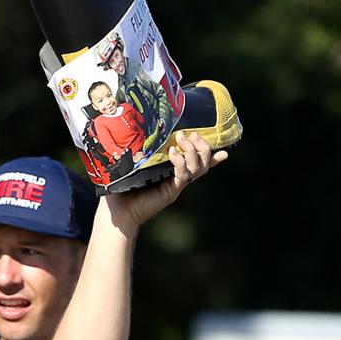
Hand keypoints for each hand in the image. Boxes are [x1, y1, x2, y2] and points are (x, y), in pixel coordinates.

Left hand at [106, 130, 226, 234]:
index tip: (222, 148)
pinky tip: (172, 153)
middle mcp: (179, 178)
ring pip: (198, 168)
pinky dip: (180, 162)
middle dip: (202, 146)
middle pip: (204, 163)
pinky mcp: (170, 192)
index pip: (198, 161)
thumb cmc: (123, 187)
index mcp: (174, 171)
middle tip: (189, 134)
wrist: (118, 212)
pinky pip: (183, 175)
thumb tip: (139, 128)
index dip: (212, 155)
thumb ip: (142, 150)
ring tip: (180, 139)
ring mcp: (176, 185)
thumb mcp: (134, 165)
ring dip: (192, 151)